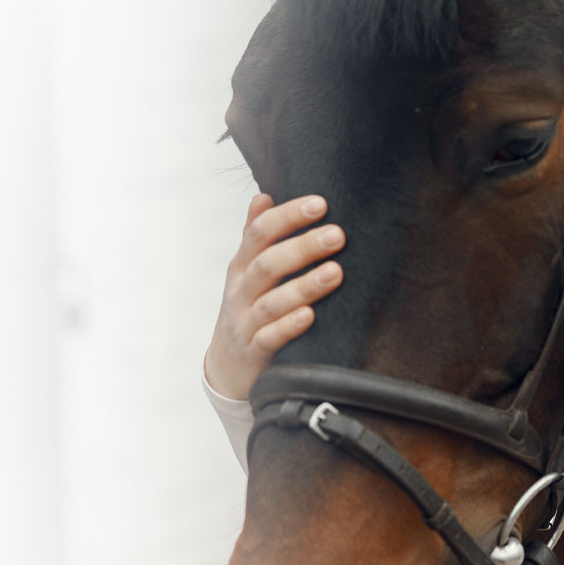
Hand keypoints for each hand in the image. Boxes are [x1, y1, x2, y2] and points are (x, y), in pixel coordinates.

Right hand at [203, 192, 344, 399]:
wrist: (226, 367)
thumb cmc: (247, 310)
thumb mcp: (245, 273)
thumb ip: (254, 237)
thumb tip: (263, 196)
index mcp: (241, 266)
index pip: (260, 233)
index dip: (287, 216)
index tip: (320, 204)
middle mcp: (240, 292)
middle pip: (267, 264)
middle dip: (302, 248)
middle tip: (337, 235)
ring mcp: (245, 323)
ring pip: (271, 302)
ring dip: (304, 286)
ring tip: (335, 273)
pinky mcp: (254, 353)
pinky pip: (270, 339)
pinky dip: (289, 326)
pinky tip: (311, 315)